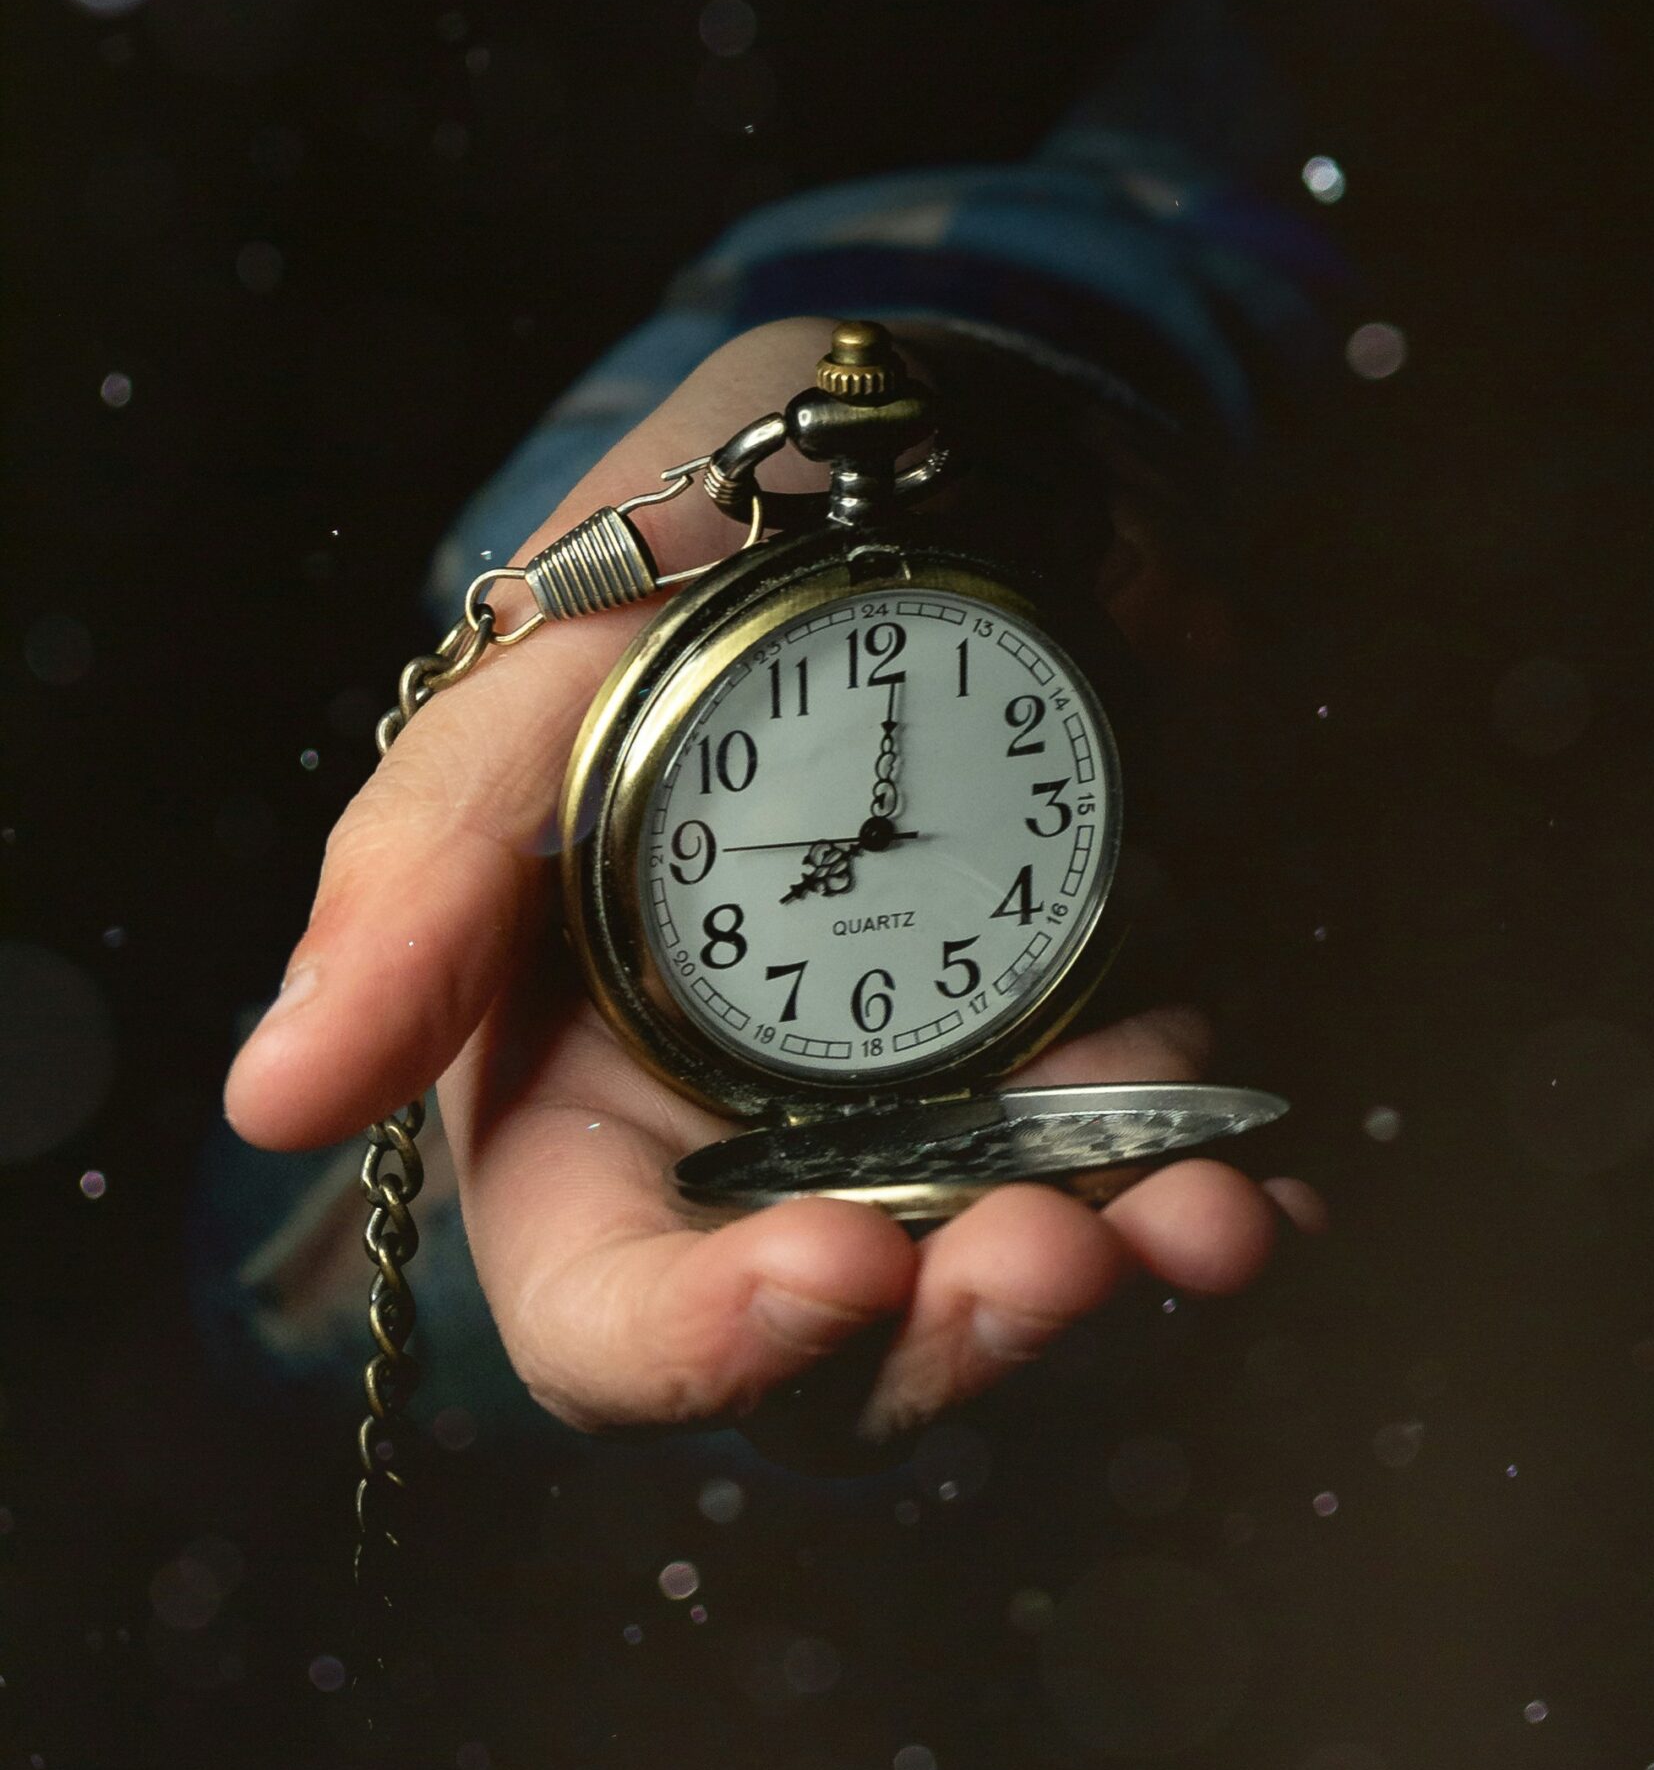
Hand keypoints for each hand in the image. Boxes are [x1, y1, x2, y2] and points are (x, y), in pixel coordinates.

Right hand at [224, 317, 1320, 1437]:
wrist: (947, 428)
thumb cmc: (714, 526)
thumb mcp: (554, 656)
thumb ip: (428, 868)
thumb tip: (277, 1096)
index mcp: (567, 1077)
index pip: (600, 1301)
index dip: (697, 1341)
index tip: (833, 1268)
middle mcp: (738, 1122)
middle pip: (825, 1333)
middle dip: (942, 1333)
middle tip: (1048, 1254)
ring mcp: (913, 1085)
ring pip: (990, 1270)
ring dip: (1101, 1272)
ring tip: (1195, 1220)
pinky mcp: (1060, 1028)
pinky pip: (1127, 1161)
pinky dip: (1194, 1190)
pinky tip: (1260, 1188)